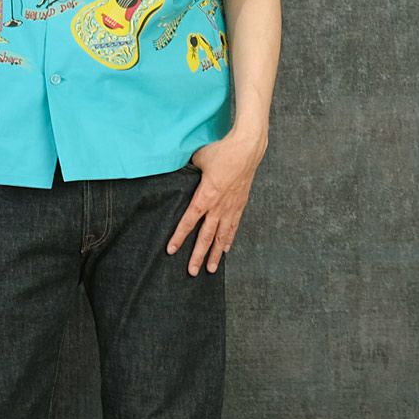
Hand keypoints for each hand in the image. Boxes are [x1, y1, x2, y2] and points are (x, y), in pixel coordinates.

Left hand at [166, 129, 266, 273]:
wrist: (248, 147)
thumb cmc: (222, 150)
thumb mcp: (198, 159)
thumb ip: (188, 170)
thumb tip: (180, 173)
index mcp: (206, 196)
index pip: (189, 221)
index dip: (179, 237)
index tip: (171, 250)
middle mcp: (219, 206)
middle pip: (206, 237)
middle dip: (198, 256)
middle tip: (192, 272)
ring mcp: (231, 207)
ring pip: (222, 236)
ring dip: (216, 254)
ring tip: (211, 269)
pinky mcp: (240, 203)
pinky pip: (234, 226)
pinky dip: (229, 239)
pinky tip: (226, 249)